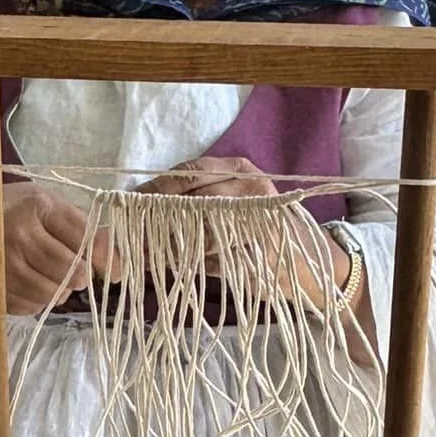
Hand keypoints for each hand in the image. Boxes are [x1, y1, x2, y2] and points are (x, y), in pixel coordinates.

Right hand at [0, 181, 118, 314]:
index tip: (117, 273)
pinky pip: (31, 307)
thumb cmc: (6, 213)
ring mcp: (4, 264)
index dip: (108, 261)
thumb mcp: (41, 203)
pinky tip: (27, 283)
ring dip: (59, 292)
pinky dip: (37, 301)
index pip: (87, 240)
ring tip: (50, 277)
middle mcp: (19, 232)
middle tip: (76, 274)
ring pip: (54, 294)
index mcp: (37, 205)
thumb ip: (79, 225)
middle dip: (80, 278)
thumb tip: (118, 263)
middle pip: (73, 272)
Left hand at [137, 155, 347, 308]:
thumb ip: (194, 204)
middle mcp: (250, 186)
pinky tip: (183, 266)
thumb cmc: (259, 234)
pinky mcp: (262, 248)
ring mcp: (258, 217)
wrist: (306, 265)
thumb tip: (141, 210)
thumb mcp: (229, 208)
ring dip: (173, 243)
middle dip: (158, 216)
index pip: (189, 172)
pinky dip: (196, 263)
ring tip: (151, 253)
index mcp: (238, 170)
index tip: (128, 204)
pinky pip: (217, 255)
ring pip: (202, 227)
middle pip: (192, 196)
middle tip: (132, 232)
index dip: (155, 188)